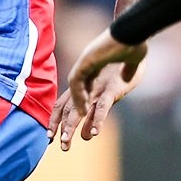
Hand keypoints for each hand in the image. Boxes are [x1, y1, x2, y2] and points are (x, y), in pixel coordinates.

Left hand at [48, 29, 146, 149]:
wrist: (131, 36)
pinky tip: (94, 132)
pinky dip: (97, 119)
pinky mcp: (111, 87)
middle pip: (68, 110)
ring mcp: (98, 87)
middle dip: (61, 128)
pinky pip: (102, 106)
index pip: (63, 104)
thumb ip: (101, 106)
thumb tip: (93, 129)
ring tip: (67, 143)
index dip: (55, 120)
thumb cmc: (122, 60)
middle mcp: (87, 86)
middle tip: (57, 145)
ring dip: (72, 126)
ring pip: (80, 110)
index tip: (50, 136)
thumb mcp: (110, 86)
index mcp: (84, 84)